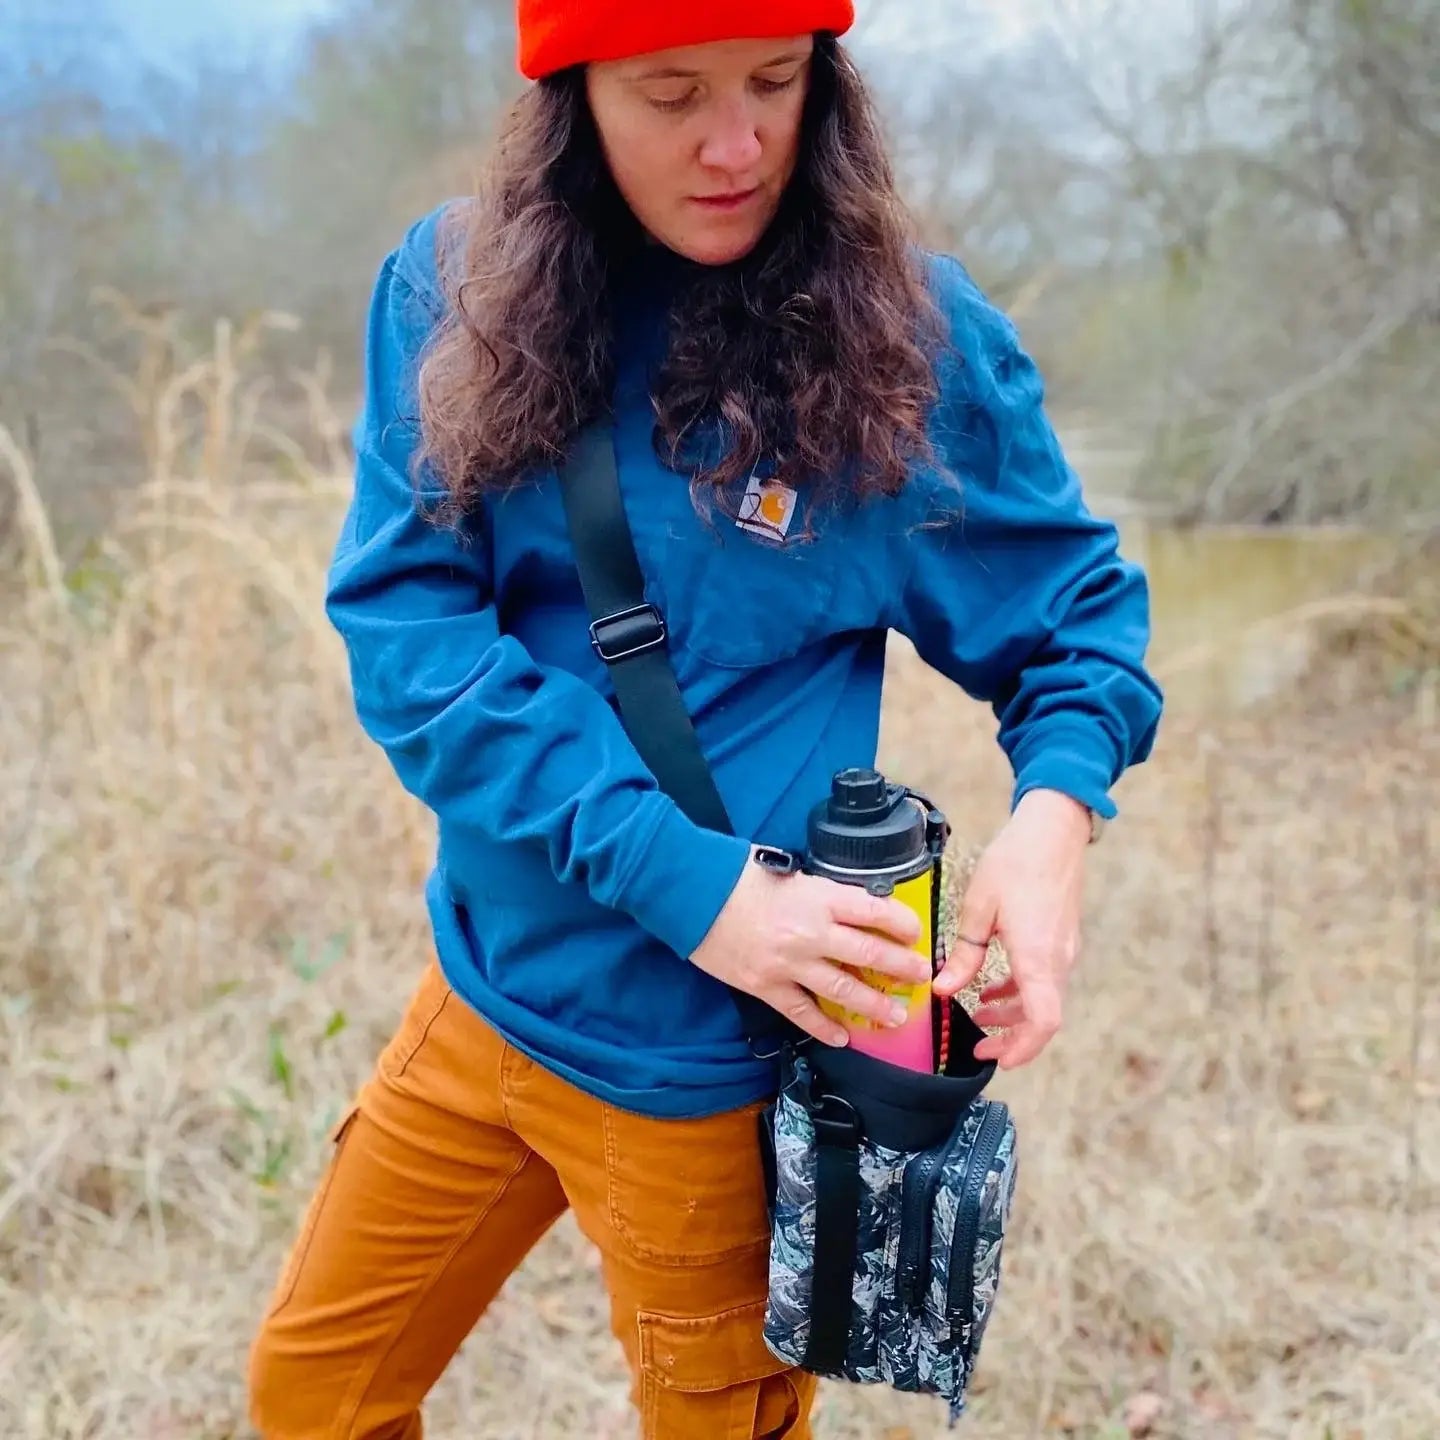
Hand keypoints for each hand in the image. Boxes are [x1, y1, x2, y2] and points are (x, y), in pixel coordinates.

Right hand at [691, 849, 930, 1046]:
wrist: (691, 894)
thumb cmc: (737, 875)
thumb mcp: (788, 872)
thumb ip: (818, 893)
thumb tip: (844, 907)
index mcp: (819, 897)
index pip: (874, 911)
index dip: (901, 923)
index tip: (915, 932)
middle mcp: (811, 932)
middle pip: (869, 953)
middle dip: (900, 966)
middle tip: (919, 976)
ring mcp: (789, 963)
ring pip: (843, 990)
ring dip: (874, 1005)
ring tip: (896, 1015)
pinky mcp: (765, 986)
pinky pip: (802, 1012)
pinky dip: (824, 1028)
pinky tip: (842, 1037)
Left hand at [934, 789, 1091, 1069]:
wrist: (1053, 831)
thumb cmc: (1016, 862)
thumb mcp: (978, 907)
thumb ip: (964, 954)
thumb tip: (942, 989)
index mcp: (1037, 956)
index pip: (1043, 1021)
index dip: (1023, 1049)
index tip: (997, 1058)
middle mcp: (1057, 960)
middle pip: (1043, 1018)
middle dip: (1012, 1039)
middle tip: (980, 1047)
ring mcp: (1063, 951)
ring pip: (1043, 1000)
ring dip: (1013, 1015)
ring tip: (978, 1015)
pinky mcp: (1061, 941)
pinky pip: (1044, 980)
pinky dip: (1020, 992)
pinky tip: (991, 987)